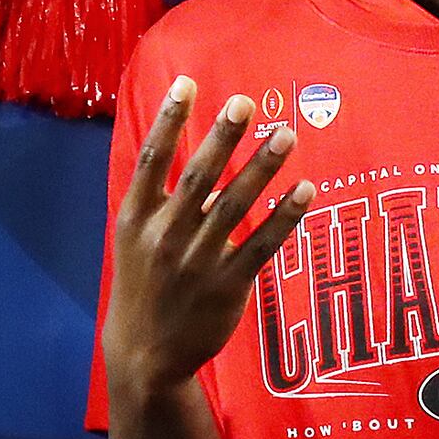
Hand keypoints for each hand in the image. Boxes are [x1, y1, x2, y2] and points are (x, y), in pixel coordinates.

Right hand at [100, 80, 311, 402]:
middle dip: (222, 136)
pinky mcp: (226, 286)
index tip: (187, 83)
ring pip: (234, 206)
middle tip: (245, 102)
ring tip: (286, 134)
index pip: (153, 158)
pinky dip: (284, 216)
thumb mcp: (134, 243)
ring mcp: (195, 261)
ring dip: (261, 167)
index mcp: (135, 218)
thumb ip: (160, 205)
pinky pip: (261, 245)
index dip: (169, 119)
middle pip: (198, 176)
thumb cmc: (142, 289)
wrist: (144, 355)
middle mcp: (164, 234)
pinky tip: (304, 190)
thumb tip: (198, 167)